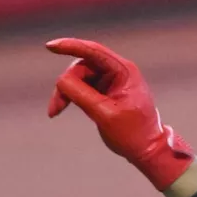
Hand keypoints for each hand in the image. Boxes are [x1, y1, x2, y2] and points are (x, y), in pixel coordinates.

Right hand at [45, 37, 194, 190]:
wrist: (146, 150)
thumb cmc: (132, 133)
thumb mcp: (104, 114)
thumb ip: (81, 94)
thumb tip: (61, 80)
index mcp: (124, 72)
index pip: (94, 51)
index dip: (70, 46)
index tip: (50, 47)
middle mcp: (118, 72)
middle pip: (82, 66)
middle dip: (66, 84)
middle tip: (56, 107)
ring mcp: (111, 81)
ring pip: (78, 77)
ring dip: (65, 92)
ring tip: (56, 110)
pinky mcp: (104, 91)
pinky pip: (81, 87)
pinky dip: (70, 96)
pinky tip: (59, 108)